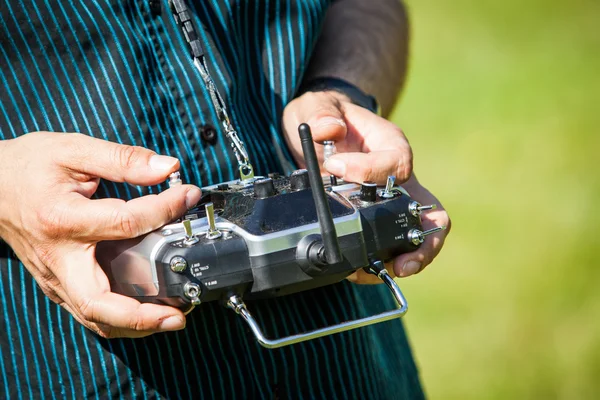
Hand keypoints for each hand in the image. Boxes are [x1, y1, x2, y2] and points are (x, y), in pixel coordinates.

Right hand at [0, 132, 201, 337]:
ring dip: (135, 325)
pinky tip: (147, 310)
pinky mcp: (57, 284)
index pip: (126, 223)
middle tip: (179, 314)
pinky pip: (90, 311)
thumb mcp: (73, 150)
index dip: (165, 209)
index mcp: (63, 220)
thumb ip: (123, 160)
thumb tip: (167, 167)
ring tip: (171, 318)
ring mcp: (55, 277)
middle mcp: (58, 258)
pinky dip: (120, 318)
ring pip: (95, 317)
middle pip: (99, 303)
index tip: (188, 196)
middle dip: (143, 315)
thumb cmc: (27, 167)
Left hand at [282, 91, 449, 282]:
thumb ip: (321, 113)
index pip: (394, 162)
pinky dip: (382, 260)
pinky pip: (391, 244)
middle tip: (403, 262)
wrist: (326, 130)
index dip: (367, 169)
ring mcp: (394, 203)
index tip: (334, 168)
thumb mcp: (317, 106)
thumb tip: (329, 130)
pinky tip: (361, 269)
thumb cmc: (328, 118)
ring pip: (419, 235)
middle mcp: (402, 178)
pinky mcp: (378, 219)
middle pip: (431, 212)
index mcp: (391, 145)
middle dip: (425, 241)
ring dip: (410, 258)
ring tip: (385, 272)